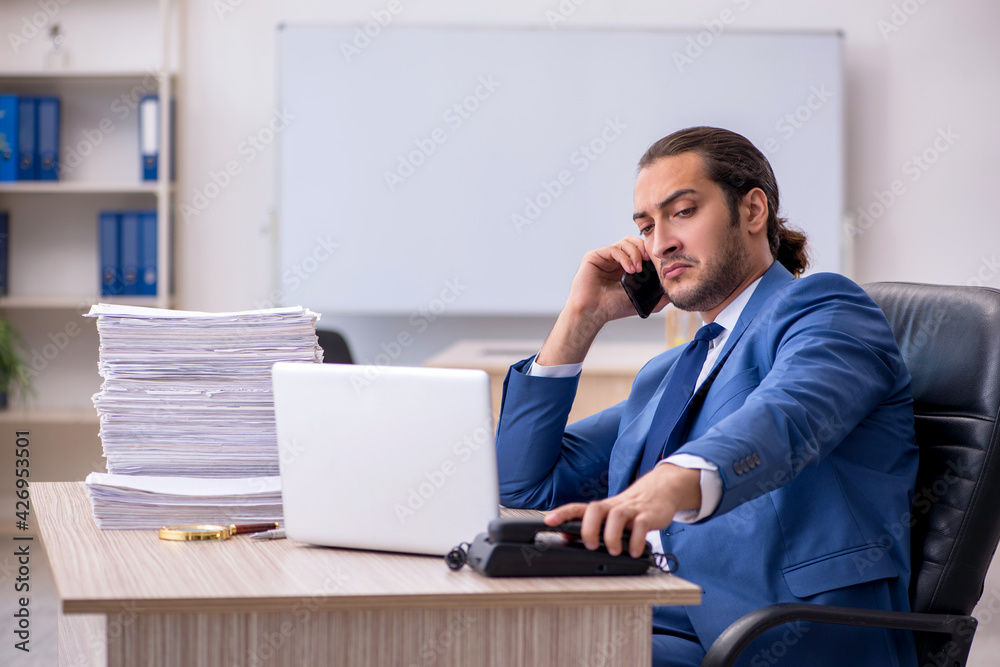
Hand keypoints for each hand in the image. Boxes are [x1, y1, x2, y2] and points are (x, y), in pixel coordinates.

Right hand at [536, 237, 668, 365]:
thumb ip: (657, 297)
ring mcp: (604, 257)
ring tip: (638, 269)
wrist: (593, 313)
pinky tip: (630, 269)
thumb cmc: (612, 308)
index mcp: (623, 266)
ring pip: (624, 243)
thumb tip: (672, 292)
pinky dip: (625, 257)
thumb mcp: (640, 301)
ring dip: (635, 254)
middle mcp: (613, 259)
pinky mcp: (594, 256)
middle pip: (632, 241)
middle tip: (650, 260)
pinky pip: (614, 249)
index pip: (639, 250)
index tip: (657, 262)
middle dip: (644, 248)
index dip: (649, 252)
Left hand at [543, 464, 700, 557]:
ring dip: (611, 536)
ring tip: (614, 551)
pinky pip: (641, 525)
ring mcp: (631, 510)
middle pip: (595, 509)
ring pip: (617, 516)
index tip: (548, 521)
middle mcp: (613, 507)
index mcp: (602, 508)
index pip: (577, 508)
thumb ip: (589, 525)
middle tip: (590, 545)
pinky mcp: (648, 515)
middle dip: (589, 528)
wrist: (660, 491)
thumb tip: (565, 536)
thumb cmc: (630, 508)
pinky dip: (636, 540)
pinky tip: (634, 551)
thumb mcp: (609, 516)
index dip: (562, 513)